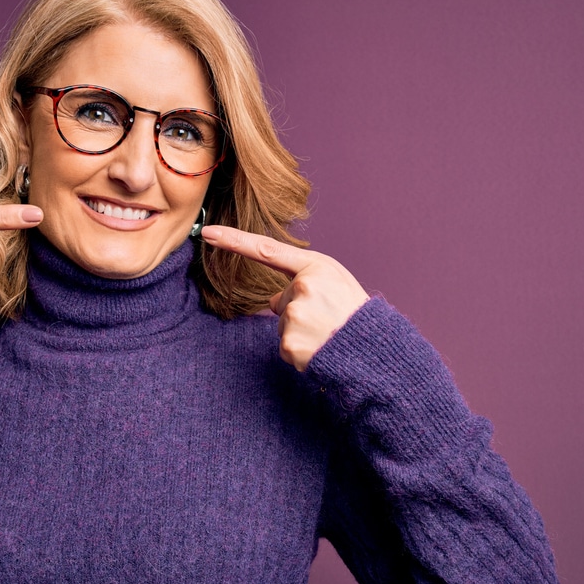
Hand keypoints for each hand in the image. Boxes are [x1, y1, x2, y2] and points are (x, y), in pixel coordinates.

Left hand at [200, 225, 368, 371]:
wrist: (375, 350)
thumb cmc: (356, 314)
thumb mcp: (336, 283)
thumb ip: (303, 280)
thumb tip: (272, 301)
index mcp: (315, 267)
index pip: (266, 250)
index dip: (234, 241)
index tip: (208, 232)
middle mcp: (303, 288)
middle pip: (280, 300)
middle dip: (298, 311)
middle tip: (329, 319)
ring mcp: (295, 316)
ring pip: (283, 324)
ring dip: (300, 332)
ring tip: (328, 334)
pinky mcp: (290, 344)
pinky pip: (285, 346)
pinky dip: (300, 351)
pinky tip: (321, 348)